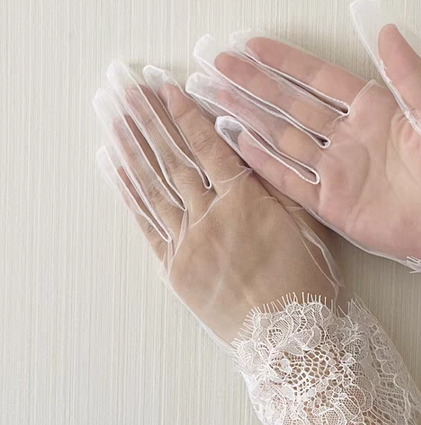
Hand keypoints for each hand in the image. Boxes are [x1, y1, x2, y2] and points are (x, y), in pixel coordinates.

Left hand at [94, 62, 339, 343]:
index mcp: (245, 201)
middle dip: (147, 117)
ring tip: (109, 115)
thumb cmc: (306, 282)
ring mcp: (187, 242)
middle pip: (172, 158)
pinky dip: (128, 194)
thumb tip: (249, 147)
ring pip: (152, 185)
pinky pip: (145, 224)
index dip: (186, 113)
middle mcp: (210, 215)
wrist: (288, 338)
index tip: (165, 86)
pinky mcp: (175, 267)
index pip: (208, 146)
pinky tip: (113, 169)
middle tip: (123, 86)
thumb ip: (278, 184)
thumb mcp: (307, 226)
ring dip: (129, 146)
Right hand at [186, 3, 420, 261]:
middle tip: (218, 65)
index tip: (251, 44)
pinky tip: (238, 142)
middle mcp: (350, 137)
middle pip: (293, 104)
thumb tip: (385, 28)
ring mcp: (339, 171)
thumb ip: (408, 73)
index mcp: (375, 110)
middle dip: (255, 84)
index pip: (319, 78)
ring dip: (250, 118)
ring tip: (215, 98)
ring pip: (284, 139)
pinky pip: (292, 180)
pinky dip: (264, 163)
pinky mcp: (334, 205)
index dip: (286, 61)